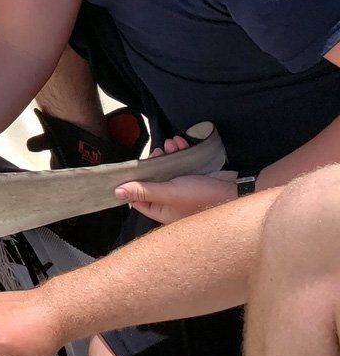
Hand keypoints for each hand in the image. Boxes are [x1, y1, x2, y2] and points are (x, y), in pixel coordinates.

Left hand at [115, 134, 237, 223]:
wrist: (237, 191)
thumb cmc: (203, 196)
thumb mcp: (169, 193)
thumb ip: (144, 191)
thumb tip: (117, 192)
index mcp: (163, 212)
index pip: (138, 200)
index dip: (133, 183)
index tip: (131, 167)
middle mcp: (171, 202)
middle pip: (152, 181)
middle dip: (153, 163)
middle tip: (157, 152)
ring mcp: (184, 190)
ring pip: (167, 169)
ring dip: (168, 154)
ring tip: (171, 144)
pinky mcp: (194, 179)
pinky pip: (181, 164)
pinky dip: (180, 153)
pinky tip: (181, 143)